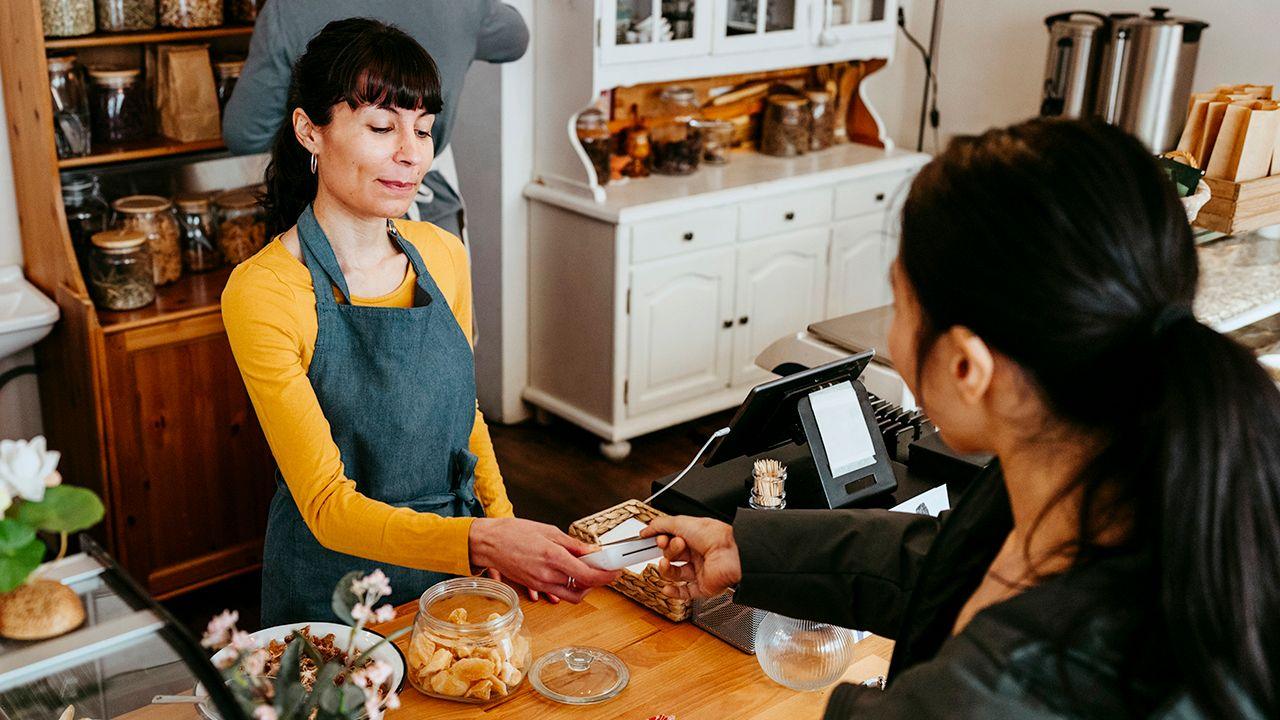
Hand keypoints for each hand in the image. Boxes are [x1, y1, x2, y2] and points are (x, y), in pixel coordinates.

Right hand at [469, 518, 618, 602]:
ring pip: (571, 595)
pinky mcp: (534, 586)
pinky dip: (568, 587)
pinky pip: (558, 593)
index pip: (588, 575)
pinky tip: (569, 574)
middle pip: (583, 588)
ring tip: (586, 570)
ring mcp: (539, 583)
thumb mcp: (549, 531)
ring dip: (584, 586)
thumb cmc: (515, 532)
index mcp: (553, 557)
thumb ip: (574, 544)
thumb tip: (594, 551)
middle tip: (603, 569)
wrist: (488, 543)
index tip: (616, 570)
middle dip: (597, 581)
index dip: (606, 575)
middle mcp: (547, 575)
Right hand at [640, 516, 741, 599]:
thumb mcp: (682, 522)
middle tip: (669, 544)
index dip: (660, 538)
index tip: (649, 538)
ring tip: (665, 562)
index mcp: (695, 536)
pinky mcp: (703, 586)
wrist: (731, 555)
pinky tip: (667, 588)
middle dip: (668, 550)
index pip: (671, 538)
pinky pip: (685, 592)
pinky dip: (674, 592)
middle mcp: (697, 553)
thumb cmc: (714, 536)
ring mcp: (700, 570)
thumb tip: (647, 528)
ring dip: (665, 568)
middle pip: (672, 555)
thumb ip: (661, 524)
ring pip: (675, 573)